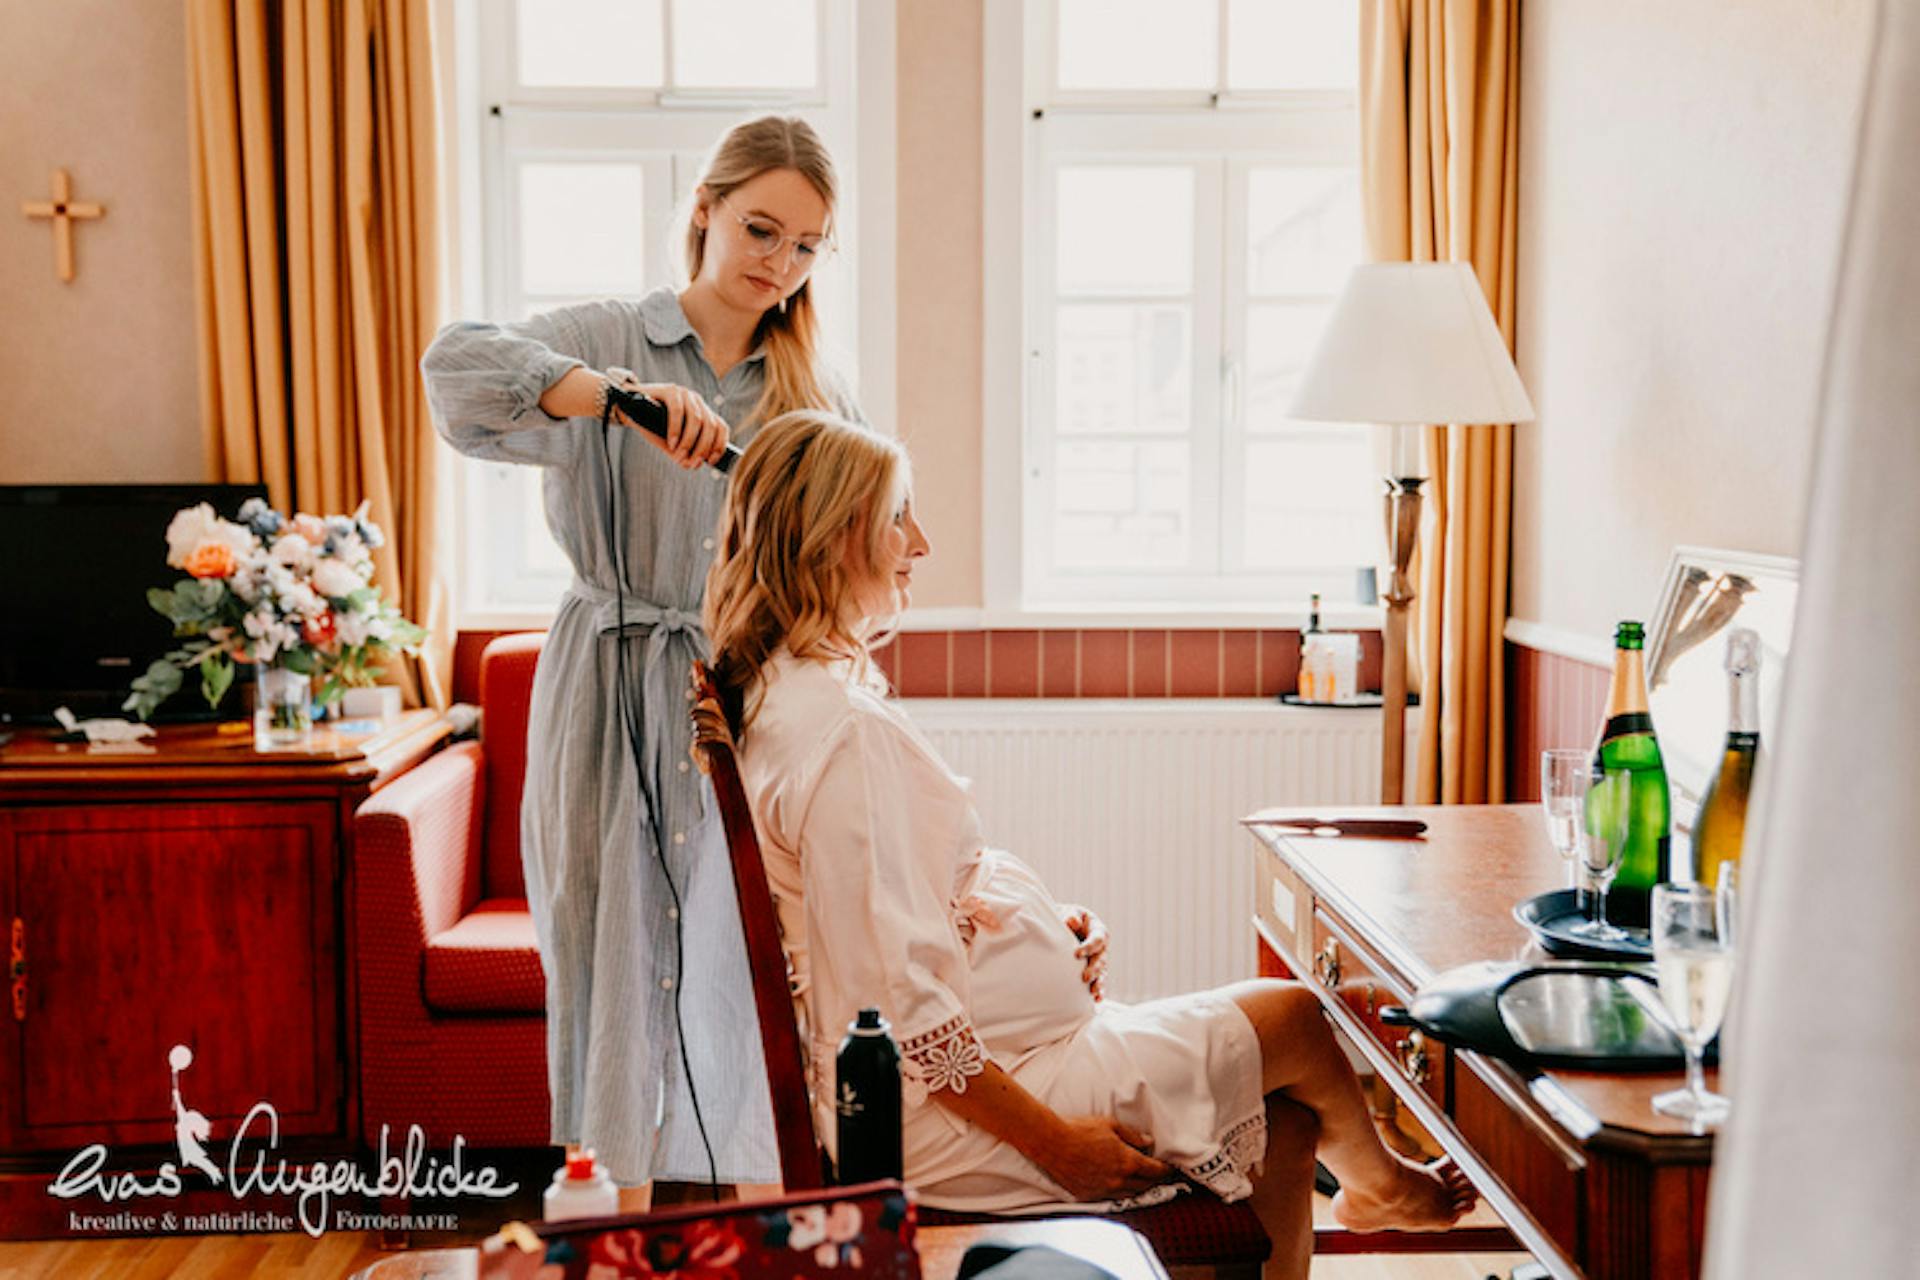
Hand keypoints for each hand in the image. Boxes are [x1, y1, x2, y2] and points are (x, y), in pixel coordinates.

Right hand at [609, 373, 730, 469]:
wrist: (629, 410)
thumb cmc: (653, 427)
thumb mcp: (671, 444)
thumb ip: (683, 453)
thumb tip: (692, 465)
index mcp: (703, 412)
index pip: (721, 427)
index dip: (720, 445)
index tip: (711, 461)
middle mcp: (697, 401)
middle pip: (711, 425)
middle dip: (702, 448)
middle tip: (691, 463)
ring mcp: (685, 394)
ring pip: (697, 419)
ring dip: (689, 441)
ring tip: (678, 455)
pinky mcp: (670, 390)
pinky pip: (678, 411)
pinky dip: (676, 430)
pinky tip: (671, 442)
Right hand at [1039, 1117, 1171, 1201]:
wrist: (1051, 1143)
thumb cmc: (1079, 1129)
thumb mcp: (1110, 1125)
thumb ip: (1132, 1135)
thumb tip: (1147, 1142)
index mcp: (1127, 1161)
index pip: (1155, 1171)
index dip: (1165, 1169)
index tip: (1169, 1168)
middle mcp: (1118, 1180)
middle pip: (1145, 1185)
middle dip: (1154, 1180)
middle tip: (1158, 1175)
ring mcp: (1103, 1190)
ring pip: (1129, 1194)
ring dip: (1138, 1188)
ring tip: (1142, 1182)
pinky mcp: (1089, 1196)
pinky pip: (1110, 1197)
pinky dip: (1118, 1192)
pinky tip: (1118, 1185)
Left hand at [1062, 905, 1109, 1000]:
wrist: (1063, 925)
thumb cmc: (1067, 917)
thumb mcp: (1069, 912)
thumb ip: (1071, 916)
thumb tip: (1072, 921)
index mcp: (1098, 929)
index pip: (1097, 939)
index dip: (1089, 946)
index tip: (1076, 954)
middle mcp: (1101, 947)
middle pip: (1101, 958)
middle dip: (1095, 968)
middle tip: (1085, 977)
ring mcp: (1098, 960)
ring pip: (1102, 972)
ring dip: (1099, 982)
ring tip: (1094, 993)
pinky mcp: (1093, 970)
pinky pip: (1098, 981)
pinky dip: (1098, 990)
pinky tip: (1096, 999)